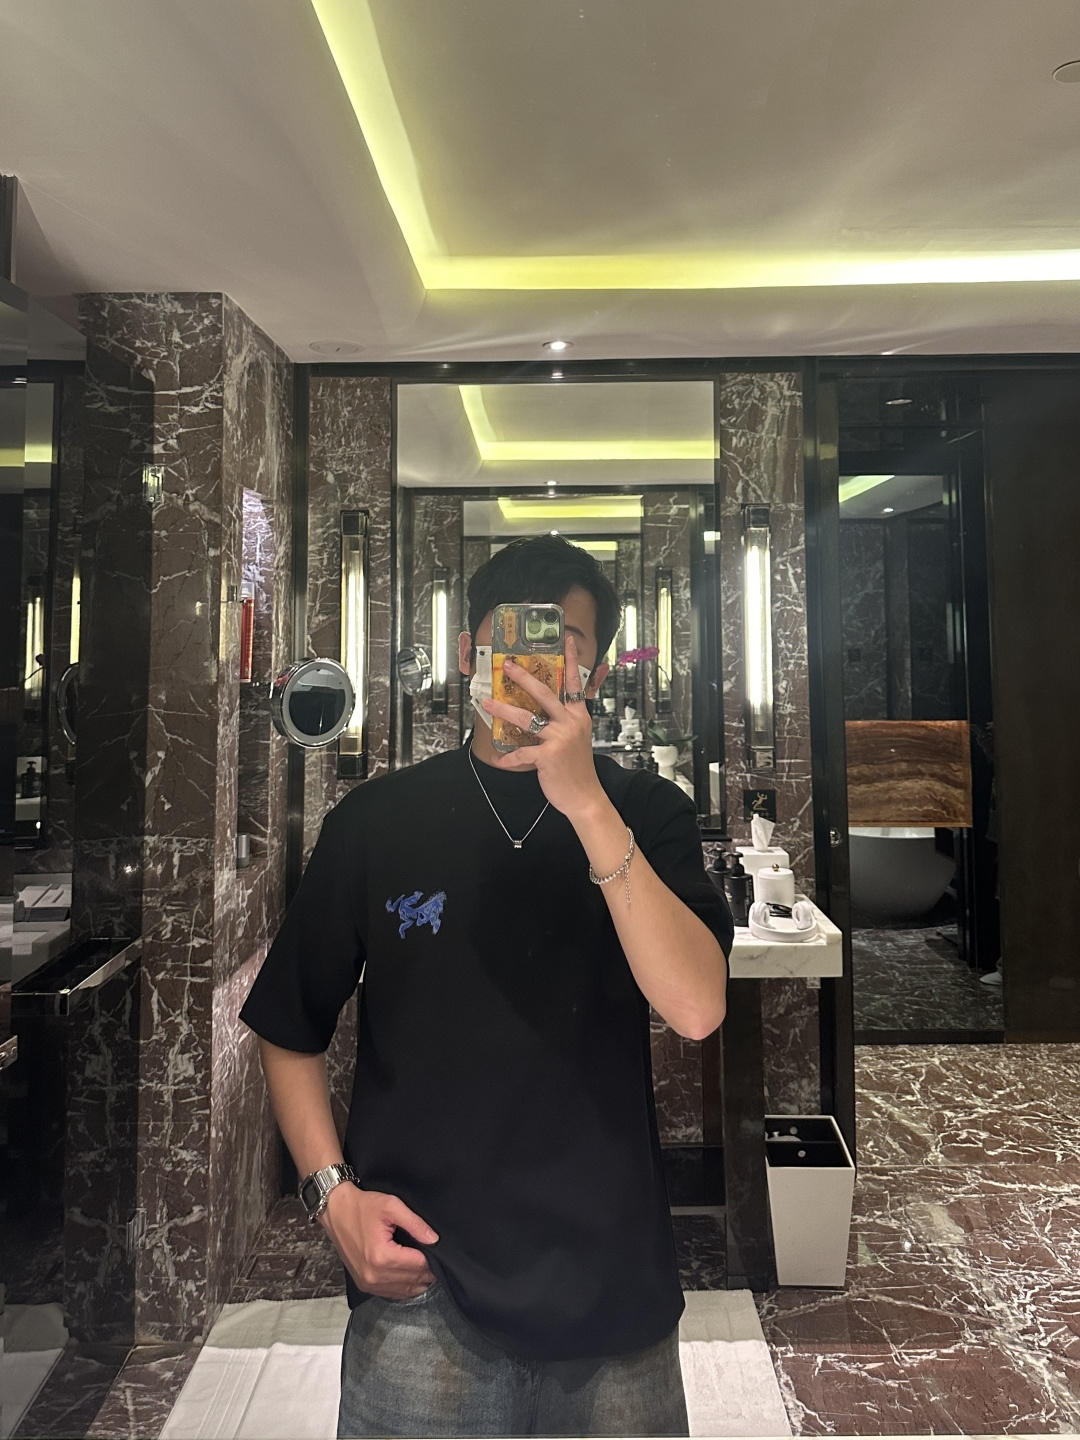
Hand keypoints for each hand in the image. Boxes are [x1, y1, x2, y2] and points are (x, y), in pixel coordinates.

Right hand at [320, 1184, 437, 1299]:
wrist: (336, 1211)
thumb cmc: (363, 1206)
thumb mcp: (391, 1206)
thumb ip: (415, 1223)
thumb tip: (434, 1240)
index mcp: (382, 1256)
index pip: (419, 1265)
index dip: (431, 1258)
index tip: (435, 1249)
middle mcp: (374, 1275)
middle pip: (413, 1280)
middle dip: (426, 1271)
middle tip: (433, 1257)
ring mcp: (368, 1283)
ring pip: (404, 1291)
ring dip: (417, 1281)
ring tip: (423, 1266)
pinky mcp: (364, 1285)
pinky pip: (391, 1294)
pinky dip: (404, 1287)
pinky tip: (409, 1275)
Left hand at [483, 632, 606, 821]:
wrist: (585, 796)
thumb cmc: (577, 768)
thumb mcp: (577, 738)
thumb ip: (566, 721)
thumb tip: (548, 709)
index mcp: (578, 716)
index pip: (575, 683)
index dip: (571, 660)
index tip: (568, 639)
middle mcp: (570, 723)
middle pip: (545, 693)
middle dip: (524, 678)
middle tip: (508, 666)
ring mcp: (559, 738)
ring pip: (527, 718)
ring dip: (504, 710)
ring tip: (487, 704)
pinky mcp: (548, 756)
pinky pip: (521, 752)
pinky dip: (508, 757)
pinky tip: (499, 759)